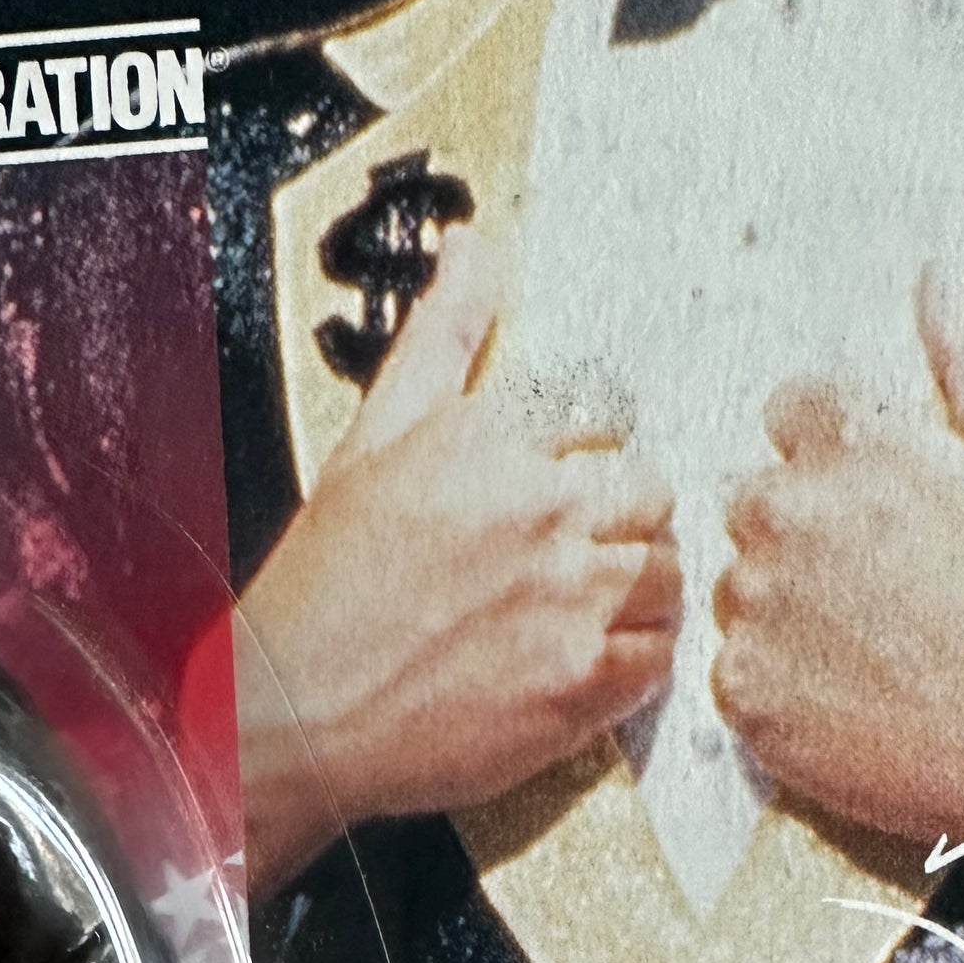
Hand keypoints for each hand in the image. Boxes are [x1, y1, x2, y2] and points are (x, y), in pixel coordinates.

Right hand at [237, 228, 680, 891]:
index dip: (584, 459)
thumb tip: (477, 248)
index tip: (558, 494)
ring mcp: (568, 600)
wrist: (296, 714)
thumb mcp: (373, 438)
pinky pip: (661, 657)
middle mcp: (540, 510)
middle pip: (651, 490)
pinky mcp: (582, 684)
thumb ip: (441, 338)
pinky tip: (596, 659)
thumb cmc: (325, 588)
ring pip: (667, 571)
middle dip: (627, 518)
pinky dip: (641, 659)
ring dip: (643, 587)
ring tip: (593, 606)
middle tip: (583, 552)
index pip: (602, 415)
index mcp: (491, 438)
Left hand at [713, 270, 963, 916]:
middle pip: (756, 499)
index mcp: (852, 443)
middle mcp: (786, 515)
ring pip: (741, 588)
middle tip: (881, 588)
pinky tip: (852, 698)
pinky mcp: (745, 695)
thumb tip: (935, 279)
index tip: (882, 504)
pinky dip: (781, 685)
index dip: (839, 454)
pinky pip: (738, 672)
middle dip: (804, 529)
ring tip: (872, 650)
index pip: (793, 408)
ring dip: (785, 608)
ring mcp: (757, 609)